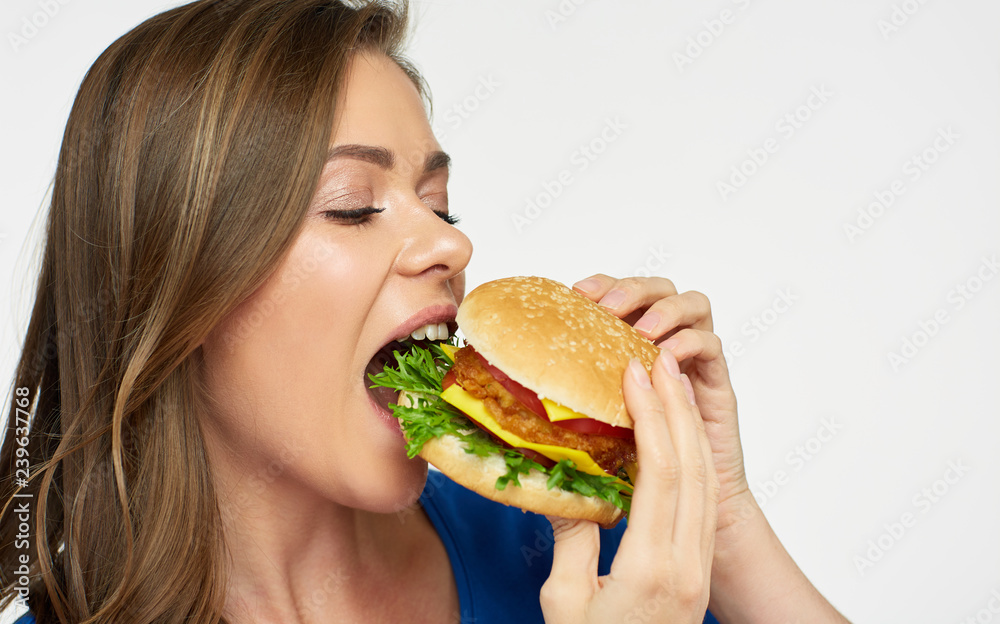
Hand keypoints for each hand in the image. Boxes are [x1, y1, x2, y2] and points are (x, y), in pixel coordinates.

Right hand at [540, 351, 718, 623]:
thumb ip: (571, 539)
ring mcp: (697, 566)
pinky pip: (700, 502)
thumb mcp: (565, 601)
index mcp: (651, 567)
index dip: (651, 418)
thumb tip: (563, 487)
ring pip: (703, 482)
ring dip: (687, 428)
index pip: (661, 474)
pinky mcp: (696, 569)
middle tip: (657, 362)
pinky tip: (674, 439)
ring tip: (670, 386)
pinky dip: (689, 460)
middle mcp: (685, 563)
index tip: (636, 376)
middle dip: (675, 408)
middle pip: (691, 468)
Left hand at [572, 275, 755, 537]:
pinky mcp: (717, 385)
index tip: (574, 294)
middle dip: (631, 289)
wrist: (682, 505)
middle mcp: (663, 346)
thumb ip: (564, 411)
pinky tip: (666, 358)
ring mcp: (692, 362)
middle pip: (658, 288)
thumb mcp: (589, 431)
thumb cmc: (634, 469)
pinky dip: (690, 342)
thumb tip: (506, 412)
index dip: (600, 284)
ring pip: (693, 304)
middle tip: (606, 309)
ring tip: (641, 331)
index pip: (619, 295)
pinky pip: (712, 345)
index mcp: (630, 347)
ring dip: (664, 309)